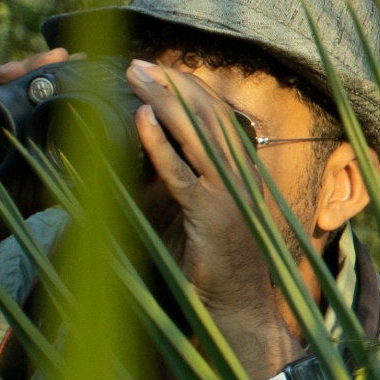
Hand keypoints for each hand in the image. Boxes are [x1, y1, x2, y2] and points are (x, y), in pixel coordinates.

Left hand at [126, 59, 307, 373]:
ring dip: (164, 102)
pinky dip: (162, 145)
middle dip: (173, 85)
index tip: (159, 69)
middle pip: (209, 117)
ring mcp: (231, 196)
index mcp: (244, 175)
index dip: (189, 90)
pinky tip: (141, 121)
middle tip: (137, 63)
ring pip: (197, 136)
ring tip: (135, 77)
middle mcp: (243, 178)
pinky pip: (183, 174)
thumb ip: (178, 184)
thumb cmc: (217, 273)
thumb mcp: (196, 218)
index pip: (218, 119)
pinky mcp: (212, 217)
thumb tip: (146, 155)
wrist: (242, 316)